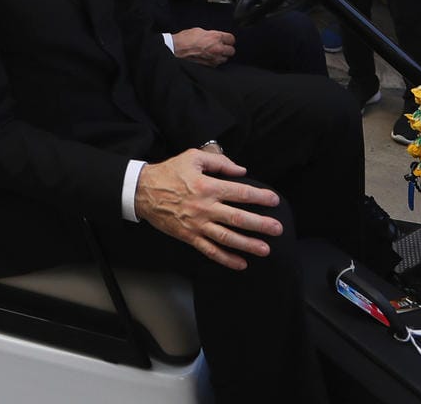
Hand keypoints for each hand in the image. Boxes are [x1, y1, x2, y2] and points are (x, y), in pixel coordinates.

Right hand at [133, 149, 281, 270]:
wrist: (142, 191)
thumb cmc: (169, 172)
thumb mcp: (193, 158)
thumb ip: (219, 162)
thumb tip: (241, 171)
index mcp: (208, 186)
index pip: (240, 193)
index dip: (260, 197)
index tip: (274, 200)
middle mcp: (205, 207)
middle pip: (238, 218)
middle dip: (261, 225)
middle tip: (278, 229)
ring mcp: (197, 224)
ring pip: (227, 237)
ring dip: (248, 244)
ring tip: (265, 249)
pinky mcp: (189, 236)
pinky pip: (210, 250)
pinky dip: (226, 258)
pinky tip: (240, 263)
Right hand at [172, 28, 236, 66]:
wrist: (176, 49)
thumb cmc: (185, 39)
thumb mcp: (200, 31)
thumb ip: (211, 34)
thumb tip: (216, 37)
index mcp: (216, 37)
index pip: (231, 39)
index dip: (228, 39)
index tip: (225, 39)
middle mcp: (217, 48)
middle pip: (231, 50)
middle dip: (227, 48)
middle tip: (221, 46)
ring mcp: (214, 58)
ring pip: (225, 59)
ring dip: (221, 56)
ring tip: (213, 53)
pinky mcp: (209, 66)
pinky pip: (217, 64)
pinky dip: (214, 61)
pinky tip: (208, 57)